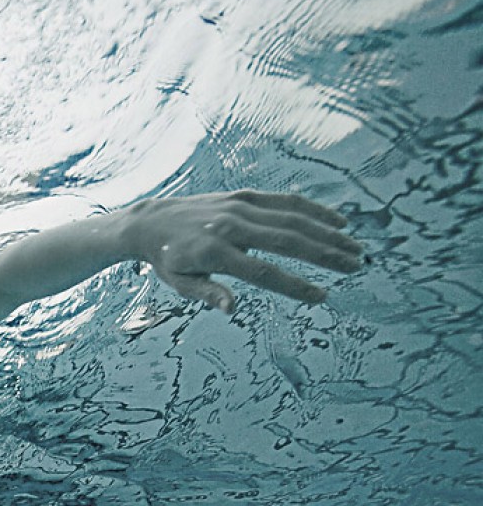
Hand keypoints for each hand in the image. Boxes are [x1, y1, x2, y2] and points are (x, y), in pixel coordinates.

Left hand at [125, 190, 362, 312]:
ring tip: (355, 250)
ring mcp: (239, 207)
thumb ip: (208, 293)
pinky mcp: (244, 195)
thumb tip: (233, 309)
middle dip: (325, 255)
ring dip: (328, 233)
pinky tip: (338, 222)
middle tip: (355, 267)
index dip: (295, 286)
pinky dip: (313, 210)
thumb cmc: (169, 260)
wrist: (152, 221)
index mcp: (214, 253)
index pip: (264, 273)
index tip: (322, 296)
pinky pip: (284, 201)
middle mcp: (230, 226)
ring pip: (292, 219)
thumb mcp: (181, 283)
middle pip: (287, 241)